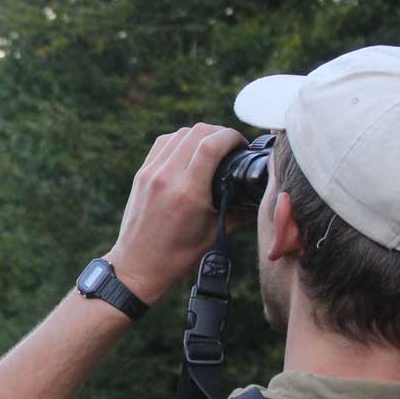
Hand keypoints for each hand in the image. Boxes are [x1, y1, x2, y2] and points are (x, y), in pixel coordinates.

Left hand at [103, 123, 247, 304]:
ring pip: (179, 133)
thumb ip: (240, 211)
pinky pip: (163, 143)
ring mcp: (150, 173)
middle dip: (220, 132)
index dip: (232, 136)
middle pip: (197, 132)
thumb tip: (262, 196)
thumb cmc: (177, 256)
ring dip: (200, 134)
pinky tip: (190, 150)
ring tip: (213, 146)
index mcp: (188, 192)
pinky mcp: (141, 174)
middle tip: (231, 145)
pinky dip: (180, 140)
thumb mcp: (214, 234)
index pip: (212, 144)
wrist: (138, 266)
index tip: (242, 144)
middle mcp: (167, 177)